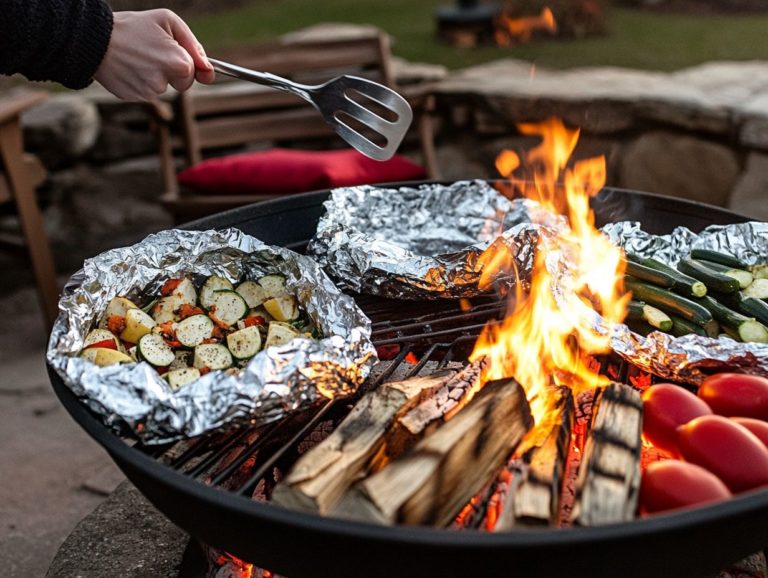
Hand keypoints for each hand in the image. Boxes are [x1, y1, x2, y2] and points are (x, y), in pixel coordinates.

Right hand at [94, 9, 215, 100]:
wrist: (93, 38)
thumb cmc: (133, 26)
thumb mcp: (167, 21)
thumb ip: (193, 45)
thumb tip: (209, 69)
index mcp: (179, 64)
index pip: (194, 72)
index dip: (186, 62)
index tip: (176, 55)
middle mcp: (165, 82)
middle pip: (181, 84)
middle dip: (172, 71)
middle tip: (152, 52)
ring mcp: (148, 92)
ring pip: (162, 87)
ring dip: (154, 75)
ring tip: (136, 57)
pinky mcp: (133, 97)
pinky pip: (145, 91)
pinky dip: (140, 81)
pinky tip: (129, 66)